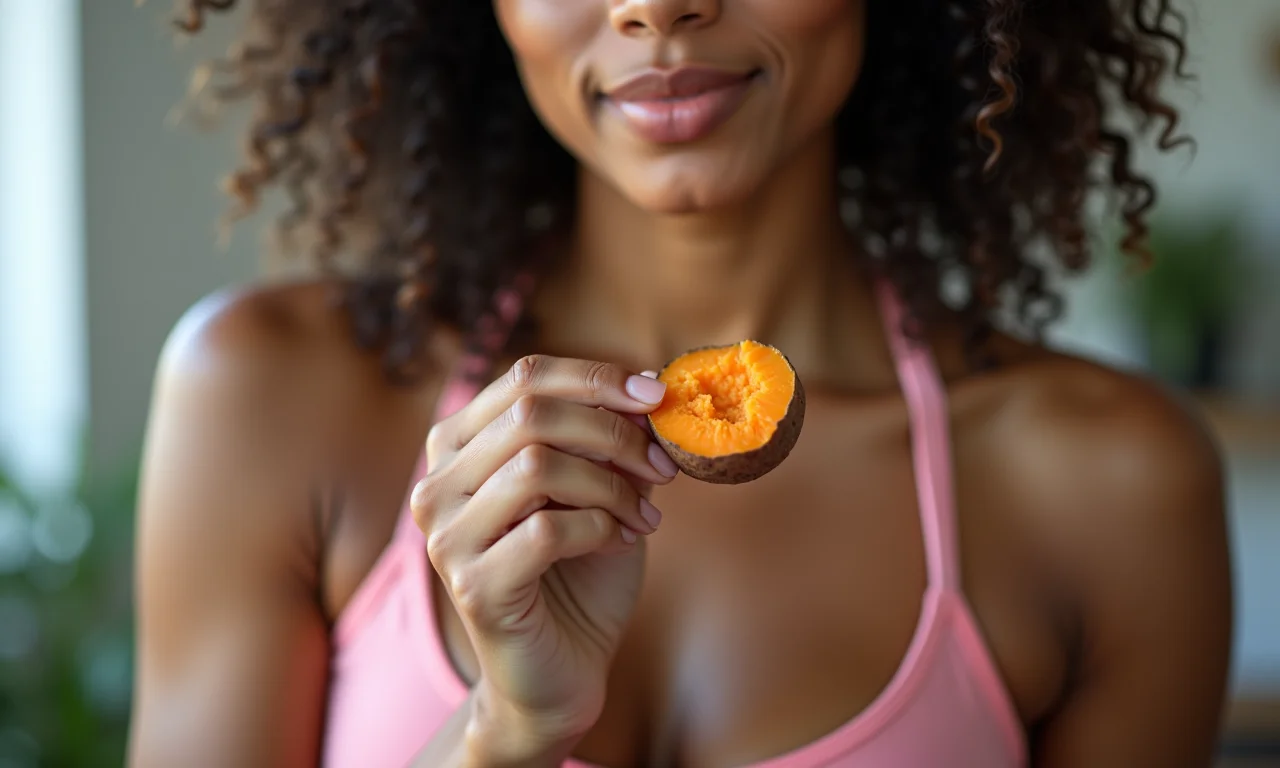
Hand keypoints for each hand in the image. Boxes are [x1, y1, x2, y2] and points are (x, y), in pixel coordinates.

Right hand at [411, 355, 676, 750]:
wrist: (562, 673)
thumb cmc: (579, 573)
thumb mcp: (597, 489)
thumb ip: (607, 441)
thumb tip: (649, 390)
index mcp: (458, 447)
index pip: (524, 377)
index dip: (596, 377)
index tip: (657, 395)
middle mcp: (437, 484)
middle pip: (531, 414)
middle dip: (612, 432)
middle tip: (662, 465)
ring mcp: (446, 536)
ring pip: (538, 466)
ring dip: (611, 484)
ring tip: (644, 513)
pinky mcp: (471, 586)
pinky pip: (548, 529)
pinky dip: (602, 527)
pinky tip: (622, 540)